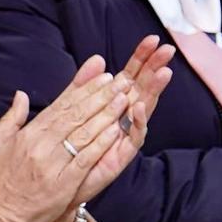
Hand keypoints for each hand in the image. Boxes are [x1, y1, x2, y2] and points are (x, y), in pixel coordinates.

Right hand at [0, 61, 134, 221]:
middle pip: (76, 115)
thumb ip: (10, 119)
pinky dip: (101, 144)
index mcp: (26, 135)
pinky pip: (86, 160)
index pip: (60, 106)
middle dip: (101, 96)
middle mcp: (39, 146)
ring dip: (106, 114)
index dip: (83, 90)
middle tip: (120, 81)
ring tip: (124, 99)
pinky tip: (115, 131)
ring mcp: (51, 165)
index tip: (102, 76)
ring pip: (84, 133)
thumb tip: (21, 95)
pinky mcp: (62, 185)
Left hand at [72, 36, 172, 205]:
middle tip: (167, 49)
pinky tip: (139, 106)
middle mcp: (122, 118)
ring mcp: (124, 136)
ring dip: (153, 92)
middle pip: (142, 88)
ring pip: (143, 109)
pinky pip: (133, 137)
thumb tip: (97, 59)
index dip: (140, 58)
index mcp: (112, 105)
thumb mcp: (73, 110)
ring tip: (163, 72)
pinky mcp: (121, 155)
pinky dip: (137, 122)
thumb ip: (84, 85)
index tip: (152, 40)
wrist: (54, 182)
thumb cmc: (67, 147)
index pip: (130, 76)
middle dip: (154, 68)